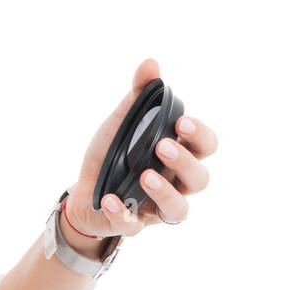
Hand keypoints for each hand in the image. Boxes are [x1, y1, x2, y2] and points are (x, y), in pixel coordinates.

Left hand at [65, 58, 218, 237]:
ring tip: (145, 175)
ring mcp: (156, 208)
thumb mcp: (123, 122)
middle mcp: (176, 183)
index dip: (201, 136)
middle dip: (185, 163)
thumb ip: (139, 96)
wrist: (84, 190)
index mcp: (179, 155)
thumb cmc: (114, 154)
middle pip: (200, 179)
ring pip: (178, 210)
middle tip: (162, 146)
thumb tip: (150, 64)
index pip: (206, 147)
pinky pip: (134, 226)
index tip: (182, 122)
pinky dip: (123, 214)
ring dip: (164, 192)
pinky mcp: (133, 224)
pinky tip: (111, 200)